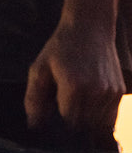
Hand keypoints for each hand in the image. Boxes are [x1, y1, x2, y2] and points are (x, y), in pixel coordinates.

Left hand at [24, 20, 123, 136]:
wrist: (90, 27)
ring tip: (75, 102)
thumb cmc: (61, 49)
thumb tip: (34, 125)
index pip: (67, 123)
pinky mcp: (119, 91)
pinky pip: (108, 118)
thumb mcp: (39, 70)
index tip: (52, 116)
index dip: (57, 123)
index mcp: (75, 86)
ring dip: (84, 120)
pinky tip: (86, 104)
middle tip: (62, 108)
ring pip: (95, 123)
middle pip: (81, 125)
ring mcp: (110, 92)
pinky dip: (96, 116)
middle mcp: (96, 91)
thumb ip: (33, 99)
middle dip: (70, 123)